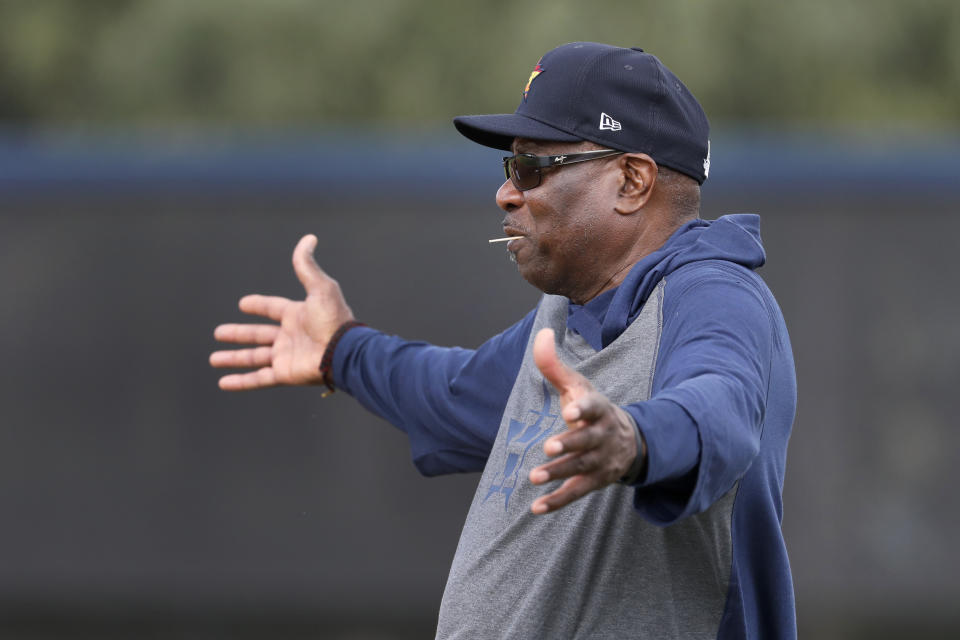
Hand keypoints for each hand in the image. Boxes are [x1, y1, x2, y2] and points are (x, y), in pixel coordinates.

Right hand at [209, 234, 354, 389]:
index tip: (243, 303)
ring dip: (234, 358)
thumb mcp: (320, 287)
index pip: (273, 308)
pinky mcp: (285, 374)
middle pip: (258, 335)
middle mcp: (290, 336)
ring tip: (214, 359)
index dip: (258, 305)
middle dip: (238, 334)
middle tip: (218, 333)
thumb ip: (307, 266)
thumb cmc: (334, 320)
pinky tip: (224, 382)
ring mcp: (286, 356)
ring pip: (254, 357)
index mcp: (297, 316)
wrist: (344, 351)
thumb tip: (309, 238)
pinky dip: (241, 381)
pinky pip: (258, 379)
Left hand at [528, 328, 645, 514]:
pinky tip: (537, 508)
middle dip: (569, 445)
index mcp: (598, 409)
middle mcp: (602, 436)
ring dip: (559, 473)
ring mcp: (601, 461)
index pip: (593, 407)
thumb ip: (554, 365)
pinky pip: (577, 492)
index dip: (583, 409)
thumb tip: (540, 334)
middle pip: (586, 442)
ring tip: (534, 477)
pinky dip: (558, 501)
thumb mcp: (578, 386)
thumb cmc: (592, 409)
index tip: (570, 410)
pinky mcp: (596, 481)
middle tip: (548, 447)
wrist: (628, 441)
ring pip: (581, 469)